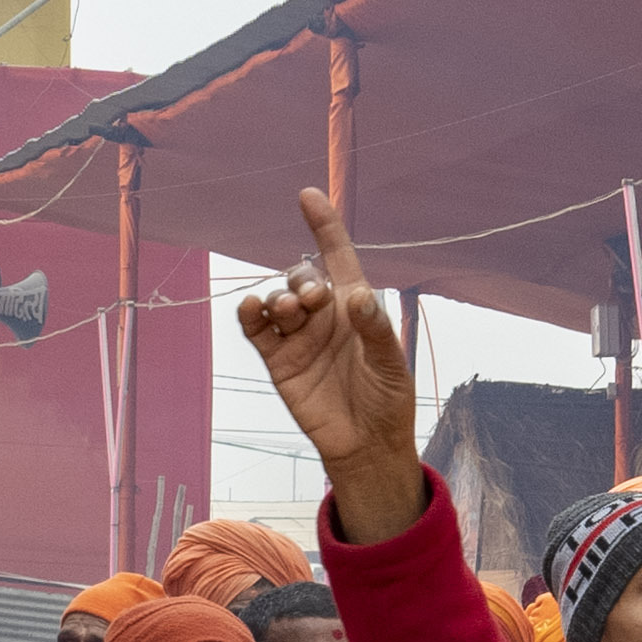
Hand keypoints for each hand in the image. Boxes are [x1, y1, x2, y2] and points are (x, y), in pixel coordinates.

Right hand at [238, 192, 432, 537]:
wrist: (366, 445)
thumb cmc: (388, 400)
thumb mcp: (392, 364)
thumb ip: (375, 329)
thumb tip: (354, 296)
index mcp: (355, 307)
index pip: (337, 257)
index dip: (323, 226)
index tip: (308, 196)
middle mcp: (323, 316)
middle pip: (301, 277)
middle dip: (302, 279)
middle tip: (312, 299)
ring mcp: (298, 336)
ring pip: (277, 299)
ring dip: (280, 296)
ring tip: (292, 311)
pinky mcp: (277, 359)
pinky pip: (256, 328)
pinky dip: (249, 314)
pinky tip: (252, 308)